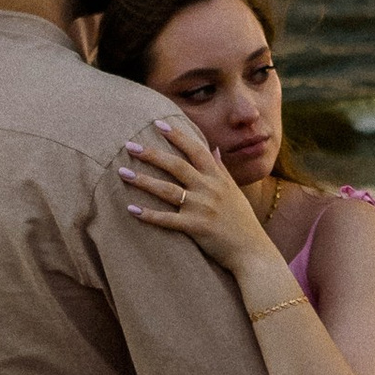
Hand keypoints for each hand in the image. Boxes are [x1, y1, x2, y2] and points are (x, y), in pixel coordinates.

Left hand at [115, 112, 272, 276]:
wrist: (252, 250)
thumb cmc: (241, 220)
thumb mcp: (234, 190)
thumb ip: (221, 169)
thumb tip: (214, 148)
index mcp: (218, 177)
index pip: (195, 150)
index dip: (177, 135)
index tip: (157, 123)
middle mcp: (210, 189)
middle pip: (176, 166)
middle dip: (152, 154)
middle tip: (129, 145)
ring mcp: (203, 208)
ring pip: (168, 190)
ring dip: (143, 181)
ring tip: (122, 173)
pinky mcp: (196, 228)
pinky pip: (168, 219)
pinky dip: (149, 214)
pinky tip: (131, 208)